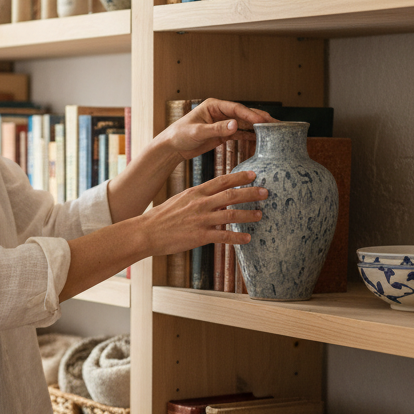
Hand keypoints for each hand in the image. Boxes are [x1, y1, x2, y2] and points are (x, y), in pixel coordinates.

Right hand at [140, 171, 265, 256]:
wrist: (147, 232)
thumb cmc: (162, 217)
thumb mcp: (180, 200)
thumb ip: (197, 197)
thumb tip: (212, 196)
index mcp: (196, 192)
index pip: (222, 181)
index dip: (240, 177)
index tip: (254, 174)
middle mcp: (200, 203)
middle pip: (231, 195)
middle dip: (251, 193)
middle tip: (266, 192)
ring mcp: (201, 219)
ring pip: (231, 214)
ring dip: (248, 214)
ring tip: (260, 215)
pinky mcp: (199, 236)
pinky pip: (223, 236)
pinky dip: (237, 237)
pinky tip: (247, 238)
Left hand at [162, 99, 275, 161]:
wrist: (172, 147)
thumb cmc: (180, 135)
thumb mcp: (198, 132)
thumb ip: (217, 129)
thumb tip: (235, 125)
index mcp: (214, 106)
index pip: (236, 109)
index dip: (250, 115)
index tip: (262, 121)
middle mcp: (220, 112)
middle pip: (244, 114)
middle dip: (259, 119)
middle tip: (275, 124)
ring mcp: (223, 123)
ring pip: (244, 124)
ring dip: (257, 128)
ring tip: (273, 132)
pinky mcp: (223, 134)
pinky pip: (239, 134)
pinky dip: (249, 136)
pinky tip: (260, 140)